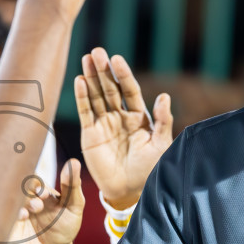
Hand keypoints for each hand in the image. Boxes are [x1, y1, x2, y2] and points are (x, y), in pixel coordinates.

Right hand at [6, 158, 85, 243]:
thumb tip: (74, 162)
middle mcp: (19, 199)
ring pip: (3, 201)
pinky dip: (5, 217)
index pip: (28, 177)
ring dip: (15, 205)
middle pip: (13, 187)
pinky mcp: (1, 229)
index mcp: (33, 190)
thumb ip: (72, 186)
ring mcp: (9, 213)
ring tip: (27, 215)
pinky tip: (18, 221)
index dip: (35, 183)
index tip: (46, 194)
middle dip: (24, 193)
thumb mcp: (73, 207)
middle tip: (38, 205)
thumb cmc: (63, 229)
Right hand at [77, 48, 172, 209]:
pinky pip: (85, 112)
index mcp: (138, 116)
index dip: (123, 74)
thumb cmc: (149, 169)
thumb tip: (164, 96)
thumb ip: (163, 121)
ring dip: (91, 78)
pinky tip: (79, 81)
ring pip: (96, 96)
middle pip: (110, 88)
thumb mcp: (161, 145)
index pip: (129, 90)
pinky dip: (81, 97)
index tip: (117, 59)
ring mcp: (104, 124)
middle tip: (97, 52)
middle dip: (103, 70)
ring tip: (86, 59)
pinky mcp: (90, 134)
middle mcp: (120, 116)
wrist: (130, 191)